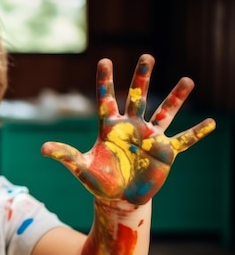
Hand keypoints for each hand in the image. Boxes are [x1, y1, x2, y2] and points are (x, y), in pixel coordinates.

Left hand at [41, 54, 215, 204]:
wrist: (119, 198)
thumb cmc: (99, 181)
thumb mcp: (80, 167)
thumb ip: (65, 155)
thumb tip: (43, 149)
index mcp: (110, 127)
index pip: (106, 98)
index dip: (105, 80)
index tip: (104, 59)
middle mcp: (131, 127)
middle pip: (137, 97)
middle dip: (142, 78)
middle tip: (147, 56)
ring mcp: (150, 138)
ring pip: (165, 113)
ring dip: (176, 98)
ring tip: (188, 81)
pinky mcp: (165, 153)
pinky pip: (183, 141)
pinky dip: (196, 133)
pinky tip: (212, 122)